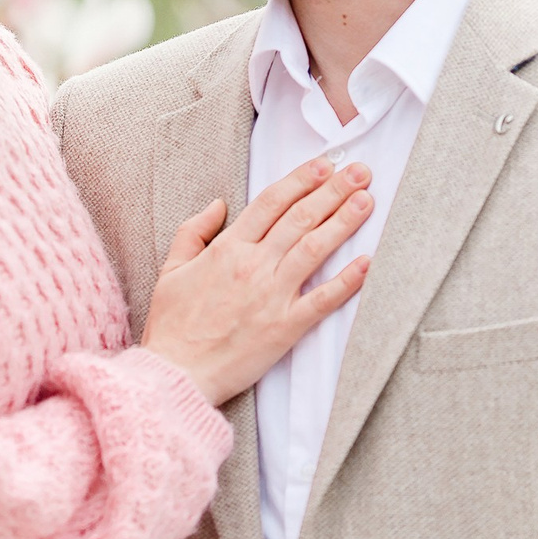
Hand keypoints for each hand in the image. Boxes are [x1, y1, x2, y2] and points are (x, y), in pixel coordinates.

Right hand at [139, 159, 376, 406]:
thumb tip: (218, 204)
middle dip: (333, 190)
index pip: (271, 202)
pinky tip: (367, 262)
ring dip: (344, 221)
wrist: (176, 373)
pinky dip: (347, 281)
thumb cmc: (172, 326)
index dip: (301, 180)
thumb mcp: (171, 270)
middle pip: (300, 218)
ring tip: (366, 200)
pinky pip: (322, 300)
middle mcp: (253, 265)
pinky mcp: (285, 327)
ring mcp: (271, 296)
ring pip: (314, 248)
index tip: (325, 165)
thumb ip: (193, 231)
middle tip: (360, 172)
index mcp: (227, 249)